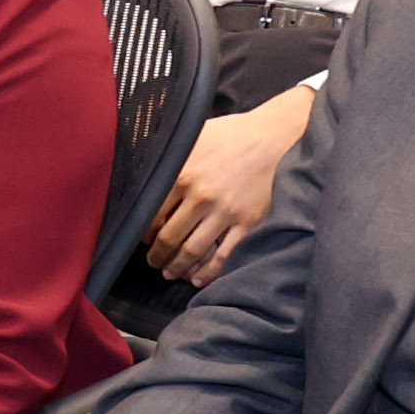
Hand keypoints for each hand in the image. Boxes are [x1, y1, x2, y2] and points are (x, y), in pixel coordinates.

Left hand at [138, 83, 320, 285]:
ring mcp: (224, 212)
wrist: (273, 137)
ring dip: (177, 267)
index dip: (143, 232)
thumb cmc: (231, 134)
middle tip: (153, 261)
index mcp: (182, 174)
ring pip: (192, 251)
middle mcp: (200, 196)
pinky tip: (198, 279)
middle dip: (157, 255)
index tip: (143, 238)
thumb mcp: (193, 135)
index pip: (151, 214)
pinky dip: (208, 272)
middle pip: (168, 237)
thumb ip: (169, 153)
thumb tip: (142, 160)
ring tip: (170, 273)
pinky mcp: (246, 222)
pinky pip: (223, 255)